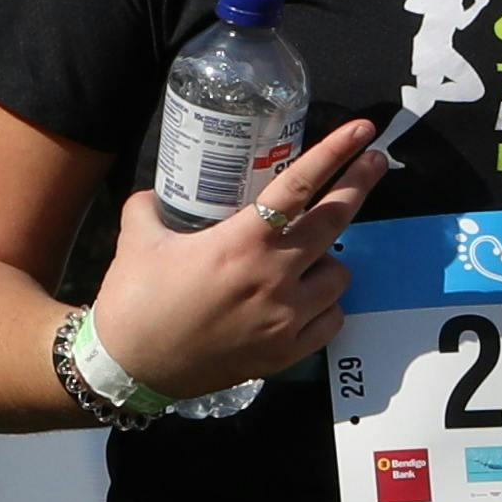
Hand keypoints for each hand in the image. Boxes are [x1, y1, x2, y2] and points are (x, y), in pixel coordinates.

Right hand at [91, 119, 390, 396]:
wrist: (127, 370)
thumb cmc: (133, 302)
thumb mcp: (137, 241)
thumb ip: (152, 207)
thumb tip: (159, 192)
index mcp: (241, 242)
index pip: (298, 186)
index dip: (335, 153)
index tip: (363, 131)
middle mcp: (273, 276)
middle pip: (336, 219)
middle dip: (360, 182)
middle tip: (374, 160)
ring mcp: (285, 317)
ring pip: (339, 273)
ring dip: (327, 260)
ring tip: (303, 259)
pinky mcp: (288, 351)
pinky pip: (332, 319)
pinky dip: (324, 307)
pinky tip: (305, 301)